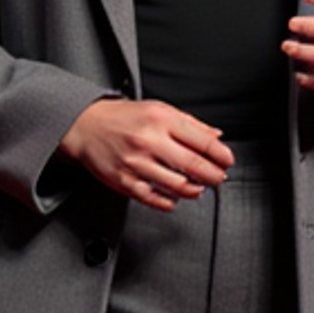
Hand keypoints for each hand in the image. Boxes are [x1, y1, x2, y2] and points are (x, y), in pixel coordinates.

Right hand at [61, 97, 233, 210]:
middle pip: (194, 165)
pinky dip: (170, 202)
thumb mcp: (159, 110)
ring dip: (194, 190)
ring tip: (198, 188)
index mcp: (161, 120)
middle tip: (219, 178)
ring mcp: (137, 163)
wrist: (86, 126)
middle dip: (214, 175)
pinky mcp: (125, 181)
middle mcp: (149, 141)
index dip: (221, 155)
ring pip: (178, 186)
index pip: (202, 141)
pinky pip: (155, 199)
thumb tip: (217, 136)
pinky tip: (175, 198)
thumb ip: (190, 124)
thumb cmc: (123, 118)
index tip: (227, 161)